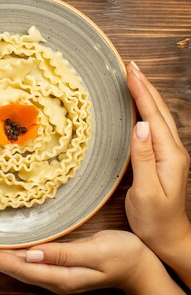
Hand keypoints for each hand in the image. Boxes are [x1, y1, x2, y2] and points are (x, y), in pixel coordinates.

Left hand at [0, 230, 183, 294]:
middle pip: (11, 269)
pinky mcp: (57, 269)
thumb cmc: (124, 256)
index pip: (19, 267)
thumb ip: (65, 254)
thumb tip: (33, 254)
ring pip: (16, 267)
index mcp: (60, 277)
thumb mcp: (97, 252)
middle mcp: (53, 279)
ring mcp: (55, 276)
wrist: (142, 268)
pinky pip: (25, 264)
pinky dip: (7, 257)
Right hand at [125, 62, 190, 284]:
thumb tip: (139, 126)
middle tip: (130, 65)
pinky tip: (138, 107)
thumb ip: (143, 158)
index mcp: (170, 155)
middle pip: (158, 110)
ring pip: (158, 116)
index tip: (129, 70)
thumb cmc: (155, 220)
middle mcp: (173, 151)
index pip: (153, 115)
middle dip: (144, 85)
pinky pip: (154, 127)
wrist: (170, 239)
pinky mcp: (162, 160)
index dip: (141, 91)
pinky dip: (145, 110)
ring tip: (134, 78)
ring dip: (146, 95)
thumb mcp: (146, 192)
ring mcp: (170, 155)